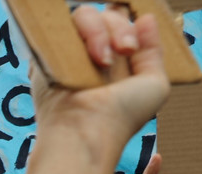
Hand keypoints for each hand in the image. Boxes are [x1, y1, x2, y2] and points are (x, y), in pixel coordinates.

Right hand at [18, 9, 169, 173]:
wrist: (89, 130)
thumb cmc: (122, 116)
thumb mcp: (154, 83)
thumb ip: (153, 50)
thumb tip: (145, 18)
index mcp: (114, 59)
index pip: (121, 22)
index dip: (129, 23)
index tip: (134, 43)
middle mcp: (90, 53)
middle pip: (106, 15)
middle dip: (120, 27)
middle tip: (125, 50)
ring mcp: (68, 54)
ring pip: (85, 16)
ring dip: (99, 31)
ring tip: (102, 59)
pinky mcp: (46, 55)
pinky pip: (58, 25)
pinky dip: (76, 31)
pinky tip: (86, 55)